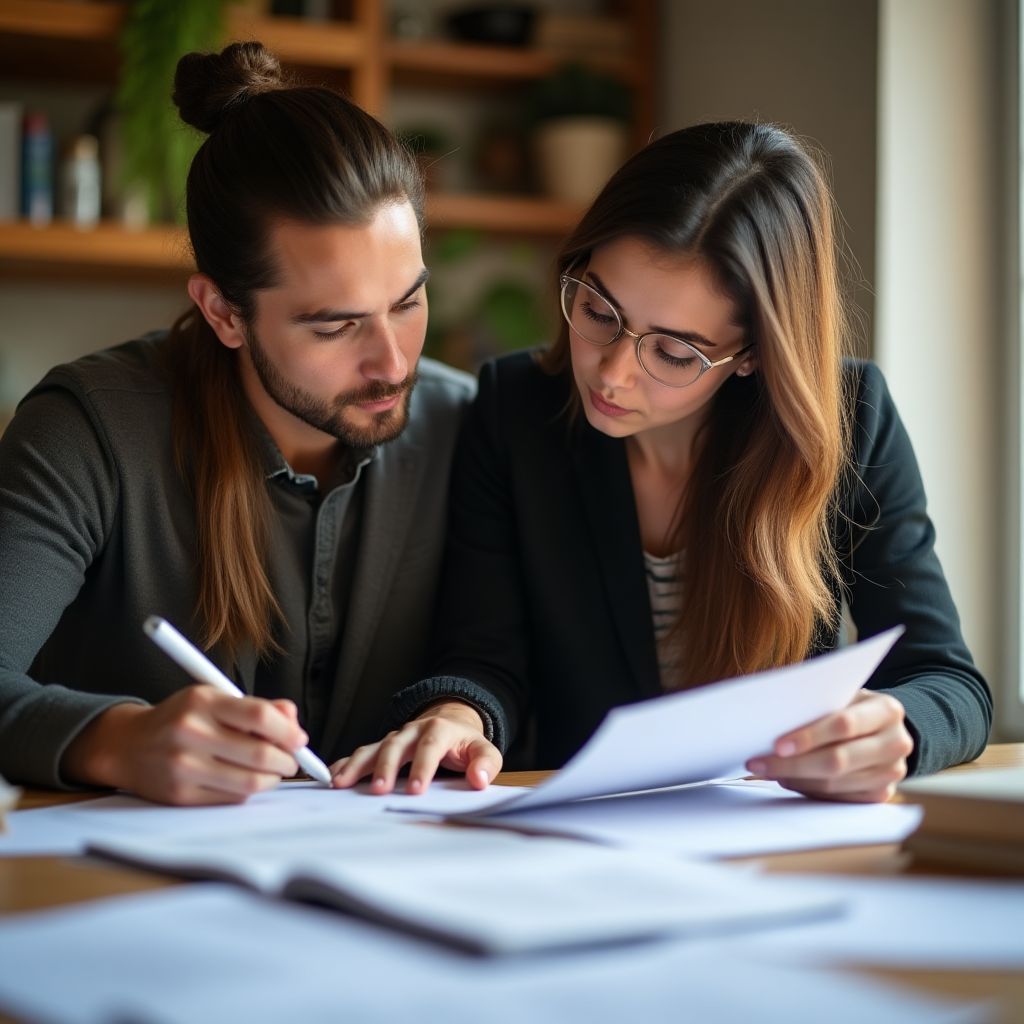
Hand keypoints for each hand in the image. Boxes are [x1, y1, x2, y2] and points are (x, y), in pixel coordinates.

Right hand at [61, 688, 306, 804]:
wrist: (128, 746)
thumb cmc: (183, 718)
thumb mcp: (215, 699)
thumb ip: (257, 707)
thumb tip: (293, 719)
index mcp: (203, 702)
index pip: (260, 716)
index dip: (288, 731)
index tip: (299, 739)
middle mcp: (191, 732)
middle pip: (259, 754)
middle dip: (287, 761)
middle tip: (291, 760)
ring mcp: (183, 767)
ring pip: (250, 783)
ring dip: (272, 779)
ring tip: (272, 772)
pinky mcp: (180, 795)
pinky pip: (231, 799)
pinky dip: (248, 792)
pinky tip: (245, 781)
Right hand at [330, 701, 502, 794]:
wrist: (450, 724)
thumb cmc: (466, 744)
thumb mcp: (484, 750)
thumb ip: (486, 764)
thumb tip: (479, 780)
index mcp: (439, 729)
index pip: (431, 746)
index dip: (423, 767)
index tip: (417, 791)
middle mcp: (413, 730)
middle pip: (396, 745)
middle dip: (386, 768)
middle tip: (378, 791)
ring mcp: (394, 738)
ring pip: (372, 748)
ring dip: (356, 765)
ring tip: (340, 784)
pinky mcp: (382, 747)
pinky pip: (360, 754)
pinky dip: (345, 764)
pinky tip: (331, 778)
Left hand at [745, 689, 913, 802]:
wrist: (884, 727)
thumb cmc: (851, 706)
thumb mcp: (841, 694)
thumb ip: (816, 703)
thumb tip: (769, 720)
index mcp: (887, 710)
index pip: (844, 725)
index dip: (809, 736)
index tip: (776, 744)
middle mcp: (897, 742)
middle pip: (838, 760)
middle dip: (793, 764)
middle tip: (758, 764)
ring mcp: (892, 772)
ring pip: (835, 784)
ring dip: (795, 779)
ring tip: (767, 771)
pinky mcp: (882, 794)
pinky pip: (839, 799)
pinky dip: (809, 790)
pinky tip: (788, 779)